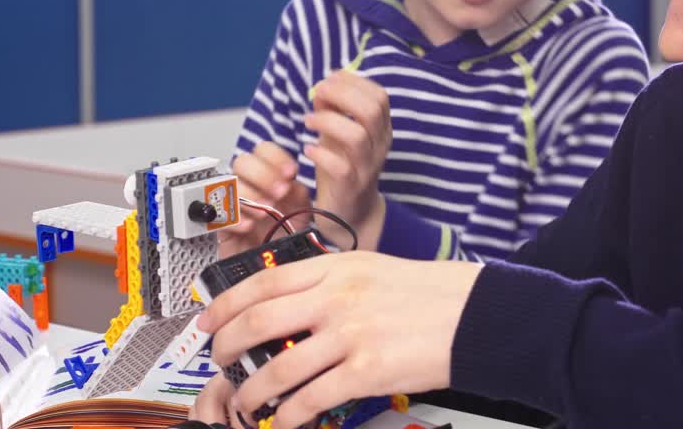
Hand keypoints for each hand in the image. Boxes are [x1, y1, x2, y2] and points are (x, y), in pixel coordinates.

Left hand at [194, 251, 481, 428]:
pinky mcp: (366, 370)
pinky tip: (284, 419)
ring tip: (246, 400)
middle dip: (227, 348)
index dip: (225, 305)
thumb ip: (327, 281)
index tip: (208, 322)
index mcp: (335, 268)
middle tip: (219, 362)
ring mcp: (350, 334)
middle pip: (259, 322)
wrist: (473, 314)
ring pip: (278, 367)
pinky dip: (289, 414)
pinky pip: (311, 398)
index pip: (262, 283)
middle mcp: (337, 297)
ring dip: (252, 390)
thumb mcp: (369, 269)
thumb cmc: (426, 293)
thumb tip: (284, 304)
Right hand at [219, 142, 311, 258]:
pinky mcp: (220, 224)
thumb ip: (298, 192)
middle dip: (263, 175)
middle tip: (279, 193)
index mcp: (269, 175)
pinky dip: (235, 218)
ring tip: (264, 213)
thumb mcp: (301, 211)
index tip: (290, 173)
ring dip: (250, 197)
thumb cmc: (285, 235)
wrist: (274, 263)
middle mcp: (249, 185)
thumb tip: (291, 181)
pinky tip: (248, 226)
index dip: (275, 157)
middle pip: (242, 161)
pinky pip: (218, 212)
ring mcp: (232, 203)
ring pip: (229, 184)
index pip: (263, 150)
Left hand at [304, 71, 391, 249]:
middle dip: (342, 95)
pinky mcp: (350, 187)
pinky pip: (340, 168)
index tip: (330, 79)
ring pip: (357, 136)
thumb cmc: (344, 166)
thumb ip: (334, 110)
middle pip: (372, 110)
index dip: (354, 82)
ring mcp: (367, 168)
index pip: (379, 97)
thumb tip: (322, 86)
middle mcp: (380, 146)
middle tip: (318, 95)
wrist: (351, 214)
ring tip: (308, 121)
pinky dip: (321, 154)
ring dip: (328, 121)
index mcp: (382, 130)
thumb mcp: (340, 134)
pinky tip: (308, 150)